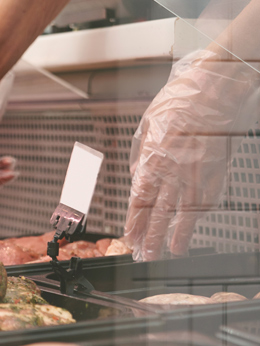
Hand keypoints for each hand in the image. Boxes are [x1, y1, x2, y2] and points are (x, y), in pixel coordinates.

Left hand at [125, 49, 258, 260]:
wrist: (214, 90)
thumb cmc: (179, 101)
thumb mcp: (147, 124)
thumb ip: (141, 153)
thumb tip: (137, 174)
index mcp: (152, 159)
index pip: (140, 198)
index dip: (134, 220)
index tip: (129, 236)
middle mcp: (173, 171)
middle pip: (159, 211)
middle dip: (151, 236)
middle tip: (144, 255)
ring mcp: (197, 173)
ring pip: (183, 212)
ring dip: (174, 235)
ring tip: (168, 254)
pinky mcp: (217, 172)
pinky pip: (205, 201)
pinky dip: (197, 218)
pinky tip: (192, 230)